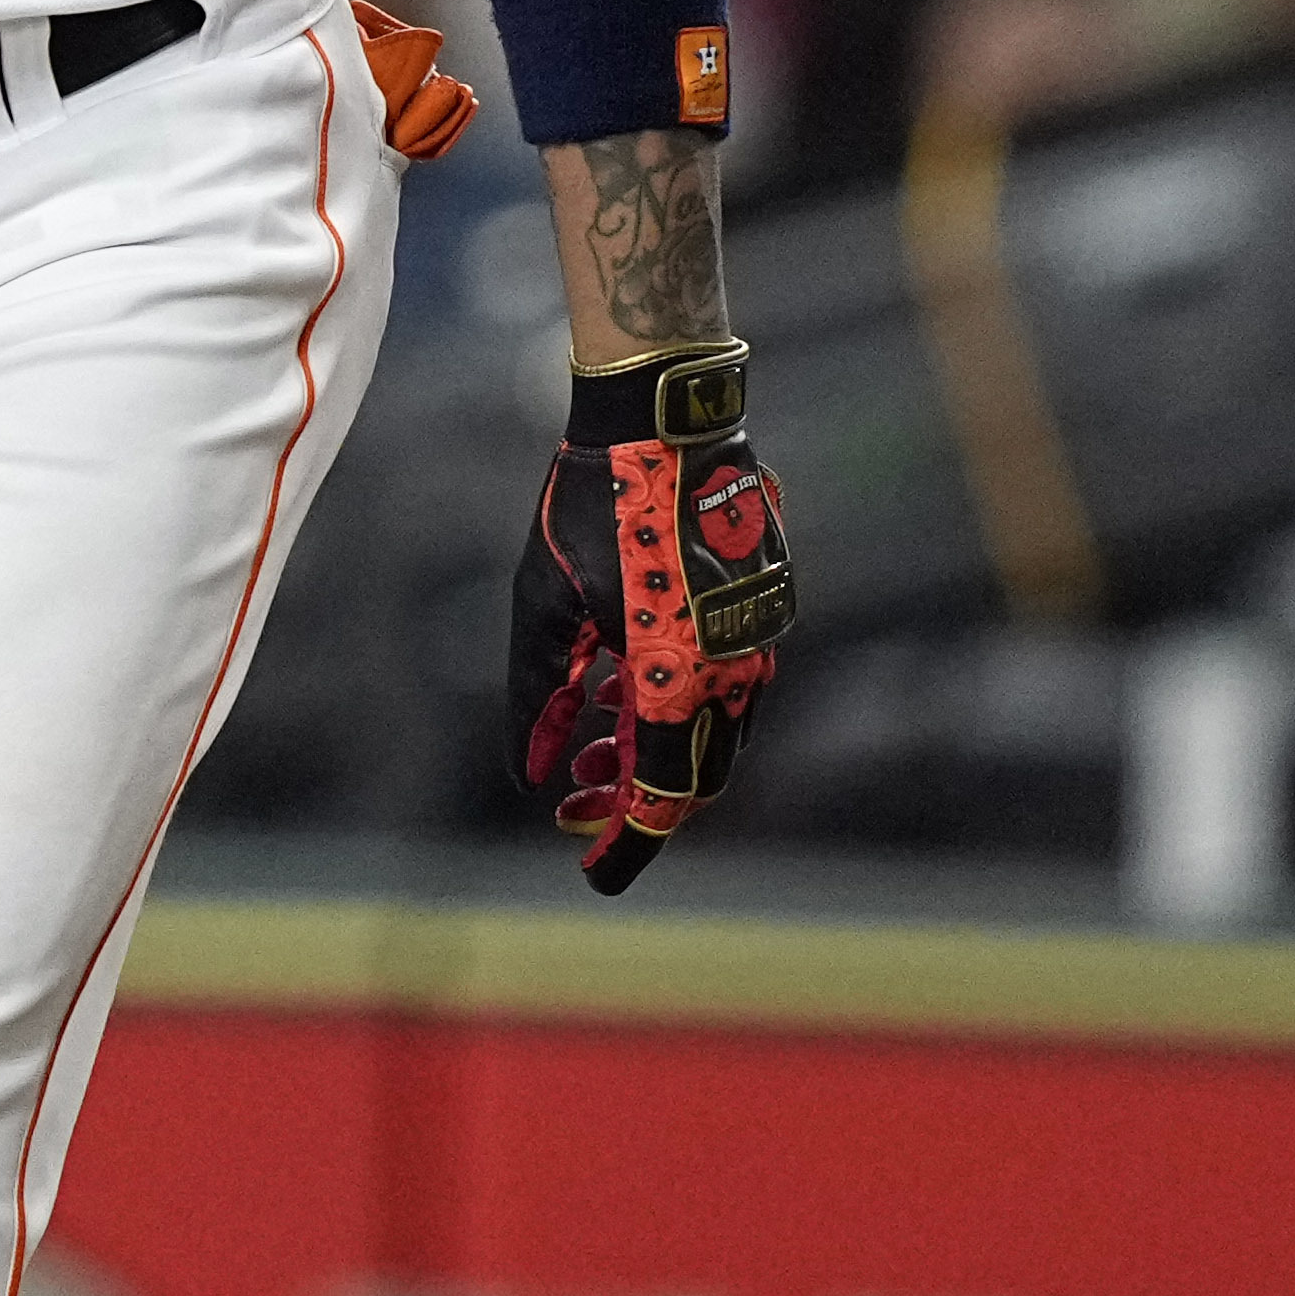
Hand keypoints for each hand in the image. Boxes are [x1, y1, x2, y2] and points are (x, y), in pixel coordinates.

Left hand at [513, 409, 793, 889]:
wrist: (666, 423)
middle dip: (634, 802)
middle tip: (575, 807)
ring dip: (652, 756)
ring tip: (591, 756)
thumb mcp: (544, 606)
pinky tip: (622, 698)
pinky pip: (723, 687)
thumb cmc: (594, 508)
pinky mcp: (762, 609)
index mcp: (680, 678)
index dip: (627, 844)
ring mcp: (757, 639)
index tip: (591, 873)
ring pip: (711, 734)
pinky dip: (675, 709)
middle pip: (692, 777)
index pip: (662, 798)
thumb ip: (541, 695)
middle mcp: (734, 670)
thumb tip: (532, 773)